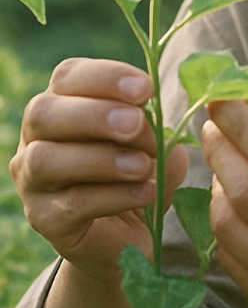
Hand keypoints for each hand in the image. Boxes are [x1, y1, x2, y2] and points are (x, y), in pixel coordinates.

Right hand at [10, 57, 187, 280]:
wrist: (132, 231)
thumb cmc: (140, 170)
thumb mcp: (154, 139)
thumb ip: (152, 122)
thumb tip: (153, 111)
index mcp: (63, 103)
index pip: (67, 76)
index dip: (105, 77)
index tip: (147, 89)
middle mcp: (36, 138)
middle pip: (43, 113)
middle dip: (95, 115)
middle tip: (136, 124)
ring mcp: (32, 181)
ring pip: (46, 160)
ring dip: (102, 158)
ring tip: (144, 166)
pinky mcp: (45, 220)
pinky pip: (71, 204)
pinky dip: (115, 195)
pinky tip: (146, 193)